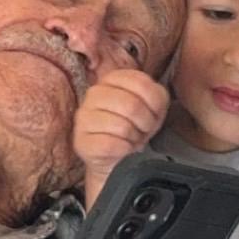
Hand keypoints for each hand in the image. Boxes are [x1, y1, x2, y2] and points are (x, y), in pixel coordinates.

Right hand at [73, 70, 169, 201]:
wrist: (117, 158)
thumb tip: (155, 103)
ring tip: (131, 140)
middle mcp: (94, 93)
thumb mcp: (152, 107)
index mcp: (112, 79)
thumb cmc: (135, 128)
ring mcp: (84, 116)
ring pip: (122, 127)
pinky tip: (122, 149)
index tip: (153, 115)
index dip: (155, 105)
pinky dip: (124, 150)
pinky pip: (111, 145)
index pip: (142, 83)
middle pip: (132, 105)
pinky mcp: (81, 141)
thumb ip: (157, 96)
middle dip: (145, 124)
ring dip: (135, 138)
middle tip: (143, 131)